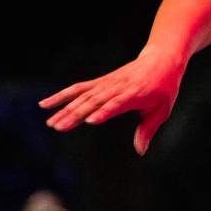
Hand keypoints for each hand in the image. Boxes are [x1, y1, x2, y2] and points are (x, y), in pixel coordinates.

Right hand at [39, 45, 185, 155]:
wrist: (161, 59)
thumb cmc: (164, 87)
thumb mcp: (161, 110)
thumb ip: (147, 130)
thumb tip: (140, 151)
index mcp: (134, 94)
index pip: (116, 104)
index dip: (103, 111)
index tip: (89, 121)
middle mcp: (118, 87)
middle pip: (94, 101)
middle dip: (76, 114)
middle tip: (59, 127)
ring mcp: (107, 83)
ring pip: (83, 96)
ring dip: (66, 109)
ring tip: (51, 123)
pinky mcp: (100, 81)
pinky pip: (79, 88)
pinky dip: (62, 95)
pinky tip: (45, 104)